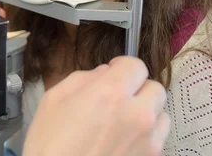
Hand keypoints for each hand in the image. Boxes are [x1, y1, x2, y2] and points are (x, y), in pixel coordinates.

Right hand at [23, 56, 169, 155]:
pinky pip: (158, 140)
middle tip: (118, 97)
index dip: (124, 66)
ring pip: (161, 115)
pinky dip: (146, 136)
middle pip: (155, 88)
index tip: (115, 71)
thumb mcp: (53, 99)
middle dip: (138, 88)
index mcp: (110, 93)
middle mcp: (136, 114)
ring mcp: (148, 141)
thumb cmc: (49, 145)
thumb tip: (103, 74)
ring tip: (123, 122)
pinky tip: (123, 141)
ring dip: (146, 113)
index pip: (137, 66)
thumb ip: (82, 79)